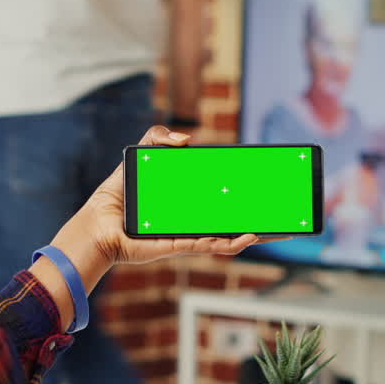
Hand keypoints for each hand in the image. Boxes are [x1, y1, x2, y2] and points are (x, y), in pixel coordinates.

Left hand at [32, 127, 277, 329]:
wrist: (98, 224)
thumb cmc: (117, 196)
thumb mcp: (140, 156)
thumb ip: (157, 138)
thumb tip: (187, 139)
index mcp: (188, 202)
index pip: (224, 199)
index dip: (247, 196)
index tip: (269, 189)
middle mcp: (193, 221)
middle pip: (234, 222)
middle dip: (262, 222)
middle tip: (286, 216)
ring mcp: (189, 235)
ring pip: (229, 239)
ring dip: (254, 235)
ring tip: (276, 230)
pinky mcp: (178, 245)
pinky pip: (210, 245)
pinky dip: (231, 243)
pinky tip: (248, 237)